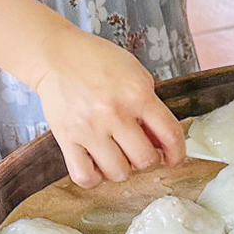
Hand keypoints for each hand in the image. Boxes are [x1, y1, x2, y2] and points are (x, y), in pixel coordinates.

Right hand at [28, 24, 184, 186]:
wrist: (56, 55)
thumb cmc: (97, 63)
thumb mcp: (136, 75)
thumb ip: (152, 108)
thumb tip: (162, 144)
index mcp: (137, 95)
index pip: (170, 135)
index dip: (177, 154)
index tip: (174, 159)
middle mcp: (114, 113)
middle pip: (146, 160)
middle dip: (148, 161)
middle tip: (139, 152)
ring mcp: (89, 128)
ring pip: (119, 172)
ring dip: (122, 169)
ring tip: (116, 155)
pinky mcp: (66, 138)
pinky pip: (84, 176)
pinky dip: (93, 178)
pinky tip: (96, 164)